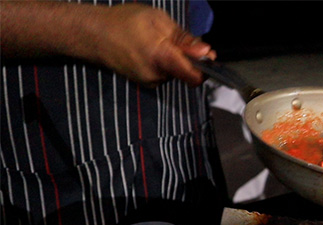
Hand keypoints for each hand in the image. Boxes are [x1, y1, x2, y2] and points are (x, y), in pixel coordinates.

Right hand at [1, 2, 214, 87]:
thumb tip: (206, 52)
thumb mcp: (158, 21)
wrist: (93, 33)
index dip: (205, 67)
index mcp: (162, 58)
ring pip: (175, 73)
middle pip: (186, 73)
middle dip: (187, 59)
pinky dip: (164, 63)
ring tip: (157, 42)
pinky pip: (164, 74)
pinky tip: (151, 49)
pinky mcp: (144, 82)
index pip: (194, 76)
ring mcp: (149, 81)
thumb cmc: (126, 22)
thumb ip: (184, 39)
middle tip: (173, 38)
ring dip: (174, 60)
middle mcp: (157, 76)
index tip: (207, 55)